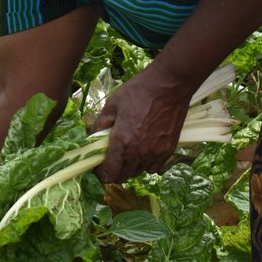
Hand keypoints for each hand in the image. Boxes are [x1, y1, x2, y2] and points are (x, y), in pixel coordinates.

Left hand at [88, 63, 194, 183]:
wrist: (170, 85)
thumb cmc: (138, 91)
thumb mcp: (112, 105)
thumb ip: (99, 125)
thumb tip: (91, 138)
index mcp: (122, 143)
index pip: (109, 173)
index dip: (100, 173)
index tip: (98, 167)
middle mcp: (139, 153)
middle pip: (123, 176)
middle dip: (113, 172)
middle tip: (110, 160)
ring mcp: (156, 153)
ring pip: (138, 172)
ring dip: (130, 168)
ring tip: (127, 154)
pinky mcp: (169, 150)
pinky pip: (154, 167)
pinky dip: (147, 164)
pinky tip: (143, 152)